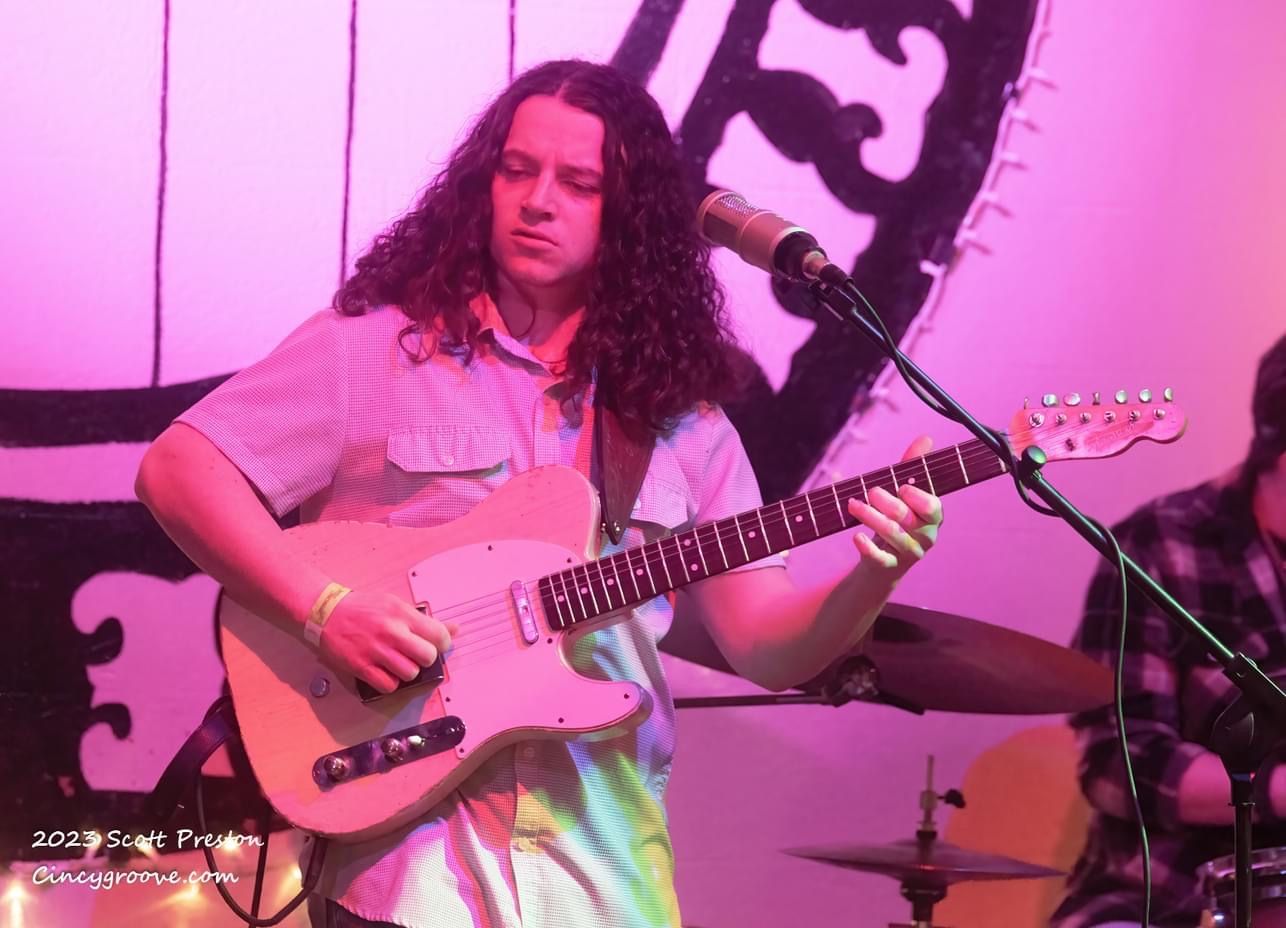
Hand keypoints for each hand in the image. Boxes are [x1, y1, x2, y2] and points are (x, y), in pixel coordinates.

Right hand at [316, 589, 455, 693]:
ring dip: (407, 671)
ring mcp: (376, 651)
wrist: (327, 612)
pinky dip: (390, 682)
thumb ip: (424, 620)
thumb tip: (454, 629)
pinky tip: (384, 671)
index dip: (442, 644)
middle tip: (416, 655)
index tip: (435, 645)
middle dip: (425, 659)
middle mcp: (391, 632)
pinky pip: (389, 685)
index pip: (439, 635)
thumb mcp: (396, 605)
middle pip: (427, 657)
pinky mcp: (361, 666)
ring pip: (410, 673)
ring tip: (397, 662)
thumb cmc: (364, 608)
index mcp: (402, 614)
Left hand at [846, 435, 942, 579]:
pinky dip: (867, 547)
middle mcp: (925, 536)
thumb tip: (926, 438)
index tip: (902, 488)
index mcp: (932, 517)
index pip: (933, 508)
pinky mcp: (890, 566)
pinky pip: (880, 558)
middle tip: (870, 491)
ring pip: (892, 534)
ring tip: (853, 504)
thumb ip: (913, 467)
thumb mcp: (906, 493)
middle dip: (887, 503)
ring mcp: (909, 553)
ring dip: (871, 517)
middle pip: (907, 518)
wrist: (885, 561)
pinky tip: (856, 536)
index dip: (919, 498)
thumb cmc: (899, 519)